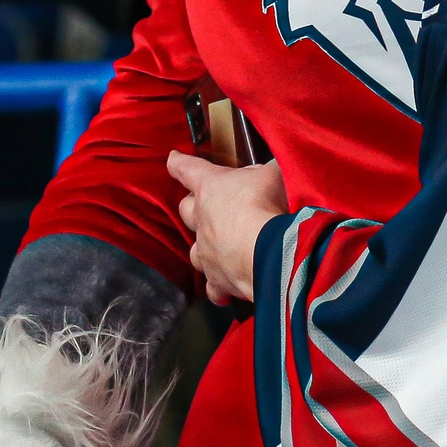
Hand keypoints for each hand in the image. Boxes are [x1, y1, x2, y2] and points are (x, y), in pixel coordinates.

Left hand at [166, 152, 284, 305]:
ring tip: (220, 247)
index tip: (172, 159)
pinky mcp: (218, 280)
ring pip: (194, 250)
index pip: (187, 169)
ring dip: (205, 246)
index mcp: (211, 187)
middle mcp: (202, 220)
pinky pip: (213, 286)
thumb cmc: (269, 205)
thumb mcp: (274, 173)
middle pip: (186, 209)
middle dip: (194, 206)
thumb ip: (267, 170)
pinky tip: (228, 286)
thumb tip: (271, 169)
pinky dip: (219, 285)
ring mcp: (206, 252)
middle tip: (210, 206)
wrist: (272, 252)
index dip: (179, 163)